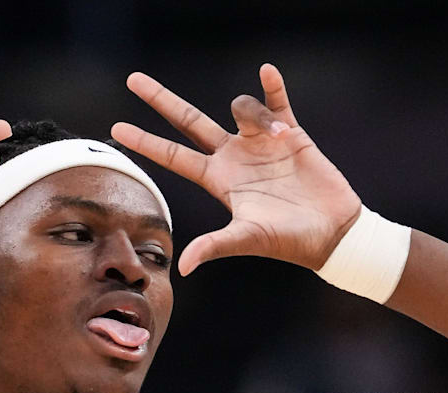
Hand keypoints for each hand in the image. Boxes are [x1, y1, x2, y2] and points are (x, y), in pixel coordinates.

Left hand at [111, 64, 360, 275]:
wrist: (331, 231)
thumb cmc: (287, 240)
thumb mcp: (247, 238)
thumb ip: (215, 245)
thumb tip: (184, 266)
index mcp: (217, 179)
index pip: (172, 156)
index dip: (145, 142)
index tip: (116, 129)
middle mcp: (232, 156)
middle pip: (189, 121)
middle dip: (161, 100)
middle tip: (132, 80)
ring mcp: (259, 142)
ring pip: (241, 109)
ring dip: (255, 114)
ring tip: (279, 139)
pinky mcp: (290, 134)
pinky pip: (278, 102)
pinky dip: (273, 87)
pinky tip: (266, 71)